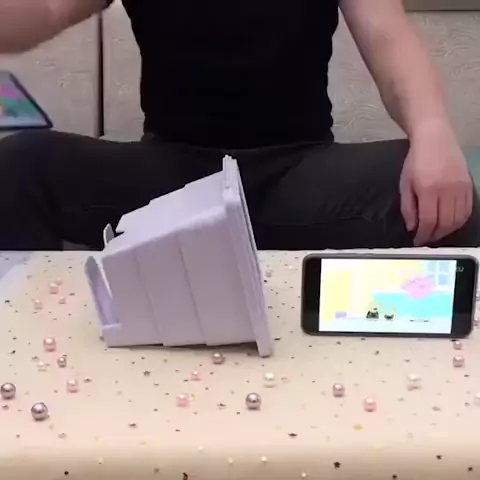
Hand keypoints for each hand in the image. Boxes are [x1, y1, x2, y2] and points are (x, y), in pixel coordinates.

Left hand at [400, 128, 472, 245]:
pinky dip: (459, 221)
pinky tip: (450, 223)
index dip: (423, 235)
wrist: (434, 138)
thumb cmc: (416, 160)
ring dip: (448, 230)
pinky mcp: (469, 184)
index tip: (417, 241)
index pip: (429, 221)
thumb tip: (412, 227)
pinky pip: (468, 209)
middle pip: (445, 223)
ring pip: (459, 219)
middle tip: (426, 239)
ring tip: (437, 233)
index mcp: (428, 189)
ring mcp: (461, 187)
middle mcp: (447, 189)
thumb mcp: (405, 184)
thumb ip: (408, 207)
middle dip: (435, 235)